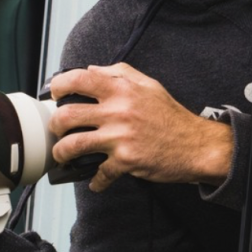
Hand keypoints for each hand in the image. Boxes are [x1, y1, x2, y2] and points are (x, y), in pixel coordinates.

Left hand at [49, 63, 233, 192]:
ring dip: (62, 153)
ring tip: (64, 155)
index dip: (59, 85)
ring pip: (73, 146)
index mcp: (121, 89)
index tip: (57, 93)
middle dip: (55, 125)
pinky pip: (99, 174)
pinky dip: (95, 180)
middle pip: (67, 115)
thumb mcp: (148, 84)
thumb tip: (92, 70)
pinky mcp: (125, 161)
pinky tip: (97, 179)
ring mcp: (120, 137)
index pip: (78, 79)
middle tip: (58, 129)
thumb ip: (119, 73)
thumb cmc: (171, 116)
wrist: (196, 145)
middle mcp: (117, 111)